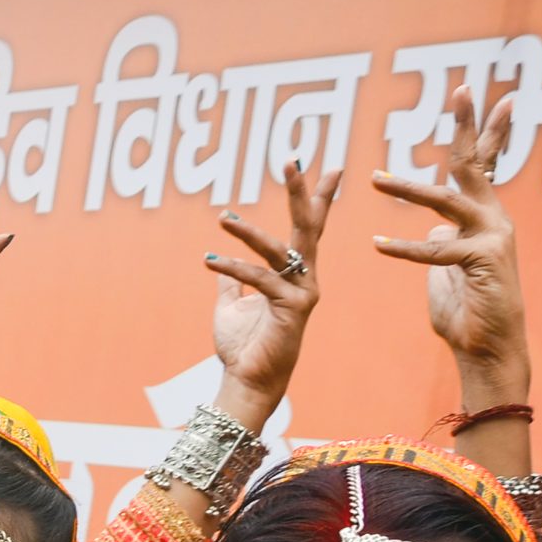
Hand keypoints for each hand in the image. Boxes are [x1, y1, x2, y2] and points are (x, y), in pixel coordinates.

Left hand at [206, 163, 339, 424]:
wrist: (246, 381)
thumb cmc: (242, 346)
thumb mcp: (230, 305)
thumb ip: (231, 280)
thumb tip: (218, 263)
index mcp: (293, 275)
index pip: (308, 229)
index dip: (317, 198)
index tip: (331, 167)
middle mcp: (304, 279)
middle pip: (307, 227)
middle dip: (300, 193)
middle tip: (292, 161)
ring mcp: (302, 293)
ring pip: (279, 250)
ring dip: (249, 232)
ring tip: (223, 218)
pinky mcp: (292, 308)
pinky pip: (260, 279)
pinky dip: (232, 268)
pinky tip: (210, 260)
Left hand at [373, 86, 527, 383]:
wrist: (488, 349)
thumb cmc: (468, 311)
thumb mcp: (450, 267)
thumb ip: (445, 240)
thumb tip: (436, 224)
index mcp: (487, 216)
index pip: (482, 163)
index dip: (480, 128)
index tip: (474, 92)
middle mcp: (496, 219)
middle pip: (477, 163)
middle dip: (468, 126)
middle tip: (461, 88)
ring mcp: (493, 239)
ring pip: (447, 202)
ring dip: (408, 188)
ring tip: (374, 179)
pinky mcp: (482, 263)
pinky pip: (436, 250)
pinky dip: (404, 248)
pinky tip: (378, 244)